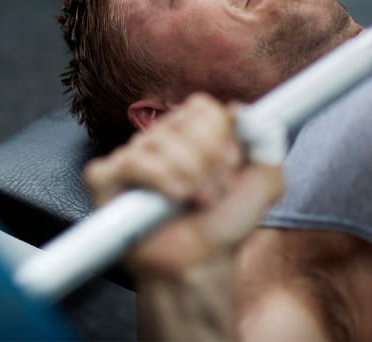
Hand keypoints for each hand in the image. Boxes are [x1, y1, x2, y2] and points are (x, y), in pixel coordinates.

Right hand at [84, 93, 284, 278]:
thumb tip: (240, 111)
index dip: (221, 138)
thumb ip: (266, 141)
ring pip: (160, 141)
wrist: (200, 263)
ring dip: (189, 177)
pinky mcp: (105, 178)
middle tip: (213, 191)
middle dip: (208, 162)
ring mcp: (131, 157)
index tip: (230, 168)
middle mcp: (159, 139)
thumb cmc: (225, 223)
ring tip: (195, 201)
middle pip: (183, 122)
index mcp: (192, 132)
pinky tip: (171, 200)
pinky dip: (158, 180)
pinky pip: (131, 161)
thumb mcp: (265, 182)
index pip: (202, 108)